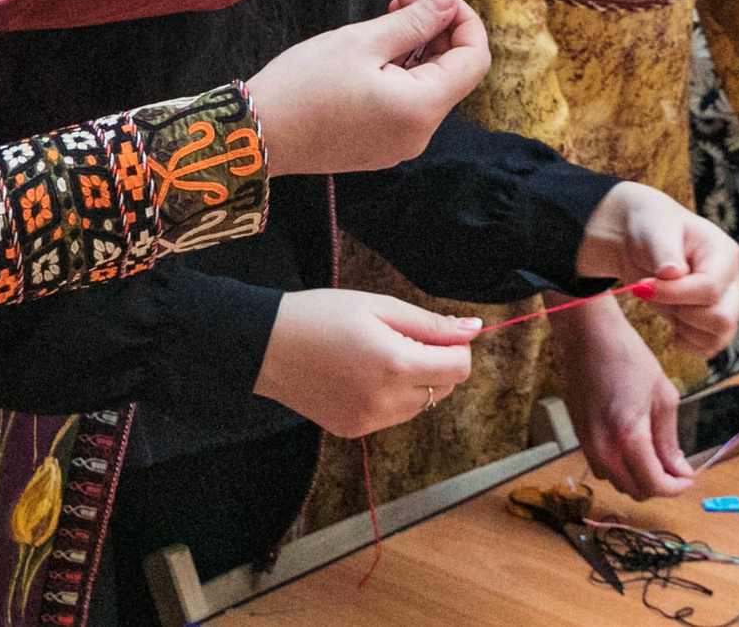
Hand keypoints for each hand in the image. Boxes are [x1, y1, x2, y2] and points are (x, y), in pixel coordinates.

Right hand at [248, 0, 488, 175]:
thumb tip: (450, 1)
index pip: (474, 59)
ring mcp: (400, 144)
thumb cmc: (303, 85)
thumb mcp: (363, 41)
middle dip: (435, 28)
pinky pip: (406, 103)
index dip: (464, 20)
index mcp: (422, 108)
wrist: (255, 135)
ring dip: (416, 47)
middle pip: (452, 72)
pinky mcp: (380, 146)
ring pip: (428, 85)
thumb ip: (415, 21)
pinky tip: (375, 49)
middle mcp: (420, 134)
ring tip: (387, 15)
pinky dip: (401, 72)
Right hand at [252, 290, 478, 437]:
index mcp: (396, 365)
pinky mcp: (353, 431)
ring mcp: (369, 421)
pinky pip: (391, 416)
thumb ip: (429, 323)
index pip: (459, 368)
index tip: (434, 331)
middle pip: (443, 389)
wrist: (265, 345)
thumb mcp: (378, 307)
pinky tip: (360, 376)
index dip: (455, 346)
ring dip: (415, 382)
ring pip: (420, 406)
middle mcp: (387, 401)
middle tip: (400, 338)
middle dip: (436, 364)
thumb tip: (474, 328)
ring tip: (376, 356)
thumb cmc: (321, 315)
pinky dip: (390, 398)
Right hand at [547, 294, 690, 500]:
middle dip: (660, 485)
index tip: (688, 479)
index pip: (655, 484)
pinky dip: (621, 468)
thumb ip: (670, 439)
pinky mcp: (579, 437)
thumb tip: (680, 469)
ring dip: (639, 479)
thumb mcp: (663, 396)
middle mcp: (604, 448)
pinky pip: (602, 468)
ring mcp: (587, 444)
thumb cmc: (628, 357)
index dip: (676, 488)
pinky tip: (634, 449)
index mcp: (629, 437)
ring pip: (617, 483)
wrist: (589, 337)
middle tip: (677, 469)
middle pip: (635, 490)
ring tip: (657, 458)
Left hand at [575, 183, 738, 358]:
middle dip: (683, 313)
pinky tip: (672, 324)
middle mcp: (732, 281)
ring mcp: (726, 303)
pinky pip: (710, 347)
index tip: (644, 286)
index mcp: (724, 253)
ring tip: (665, 305)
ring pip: (719, 337)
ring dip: (685, 328)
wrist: (640, 241)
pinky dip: (688, 343)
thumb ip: (664, 251)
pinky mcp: (714, 321)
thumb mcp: (653, 231)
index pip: (710, 288)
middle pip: (722, 318)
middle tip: (657, 295)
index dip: (675, 294)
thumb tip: (674, 273)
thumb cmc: (650, 228)